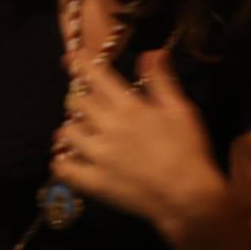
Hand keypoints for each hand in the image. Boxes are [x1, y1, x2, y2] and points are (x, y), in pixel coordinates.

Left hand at [52, 50, 226, 234]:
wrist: (189, 197)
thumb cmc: (188, 150)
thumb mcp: (181, 110)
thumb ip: (162, 81)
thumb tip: (150, 52)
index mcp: (129, 107)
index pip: (96, 76)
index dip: (80, 63)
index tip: (71, 57)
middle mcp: (108, 127)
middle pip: (76, 101)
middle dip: (79, 97)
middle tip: (87, 102)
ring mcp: (97, 155)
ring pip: (66, 132)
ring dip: (71, 128)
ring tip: (81, 131)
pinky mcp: (94, 182)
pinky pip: (63, 168)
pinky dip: (62, 163)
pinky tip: (68, 160)